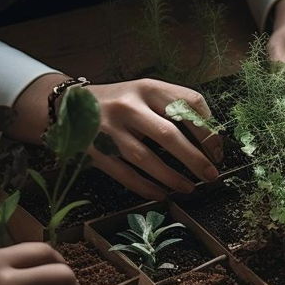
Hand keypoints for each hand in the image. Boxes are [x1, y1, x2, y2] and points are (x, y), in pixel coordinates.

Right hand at [13, 76, 220, 199]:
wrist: (67, 104)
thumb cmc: (119, 101)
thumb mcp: (145, 92)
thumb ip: (173, 107)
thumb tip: (211, 139)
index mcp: (147, 88)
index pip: (188, 104)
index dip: (208, 130)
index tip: (217, 150)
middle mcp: (128, 106)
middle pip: (169, 135)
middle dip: (196, 159)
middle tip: (212, 175)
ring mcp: (110, 130)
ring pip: (147, 159)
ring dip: (173, 178)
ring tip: (190, 188)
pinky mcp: (95, 151)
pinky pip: (125, 175)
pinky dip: (147, 188)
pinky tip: (162, 196)